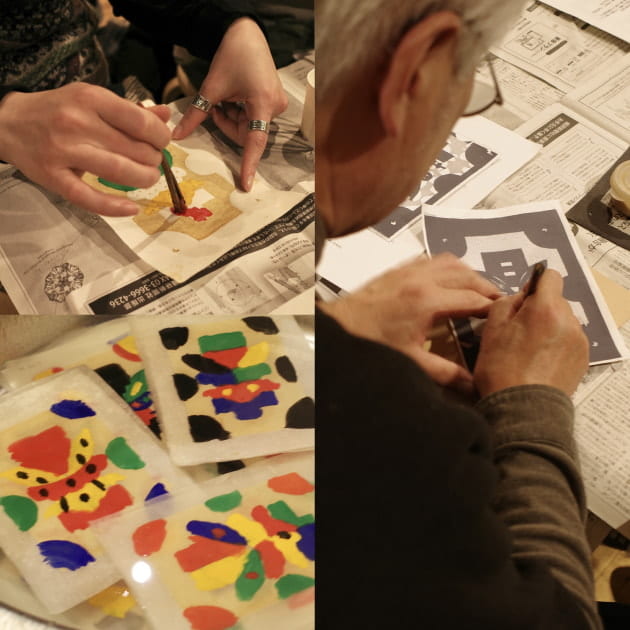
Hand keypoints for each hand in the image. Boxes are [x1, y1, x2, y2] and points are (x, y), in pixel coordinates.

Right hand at [0, 83, 170, 215]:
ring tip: (146, 178)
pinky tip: (132, 209)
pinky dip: (115, 207)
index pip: (140, 122)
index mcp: (90, 98)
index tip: (161, 143)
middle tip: (152, 162)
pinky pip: (89, 198)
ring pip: (120, 172)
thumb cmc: (59, 111)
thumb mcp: (93, 101)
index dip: (160, 137)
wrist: (9, 123)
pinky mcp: (53, 177)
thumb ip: (130, 111)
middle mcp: (77, 122)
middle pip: (135, 149)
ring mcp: (63, 151)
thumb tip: (166, 116)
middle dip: (153, 159)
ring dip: (143, 179)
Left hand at [172, 17, 287, 191]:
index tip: (246, 184)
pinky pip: (252, 118)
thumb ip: (196, 114)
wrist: (247, 33)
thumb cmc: (232, 55)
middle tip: (217, 105)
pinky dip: (238, 112)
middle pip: (246, 134)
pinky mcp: (272, 103)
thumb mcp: (211, 87)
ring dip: (232, 118)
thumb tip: (177, 135)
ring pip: (247, 128)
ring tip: (226, 97)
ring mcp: (275, 106)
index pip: (255, 141)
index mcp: (262, 103)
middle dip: (228, 124)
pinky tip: (235, 97)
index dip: (249, 164)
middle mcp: (274, 108)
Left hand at [319, 254, 500, 390]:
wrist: (338, 327)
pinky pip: (431, 260)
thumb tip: (473, 385)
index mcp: (428, 301)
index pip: (472, 300)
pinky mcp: (398, 269)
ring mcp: (409, 270)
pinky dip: (447, 267)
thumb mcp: (411, 362)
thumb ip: (446, 373)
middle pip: (467, 276)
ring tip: (478, 290)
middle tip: (498, 302)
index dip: (492, 307)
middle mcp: (421, 279)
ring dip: (469, 274)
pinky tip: (449, 280)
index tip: (505, 313)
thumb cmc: (371, 343)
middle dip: (486, 288)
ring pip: (450, 262)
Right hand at [474, 269, 588, 397]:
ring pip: (563, 321)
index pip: (550, 276)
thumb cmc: (501, 369)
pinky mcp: (583, 358)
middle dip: (540, 309)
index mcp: (545, 308)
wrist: (523, 410)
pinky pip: (569, 340)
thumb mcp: (491, 329)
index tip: (523, 301)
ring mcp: (579, 340)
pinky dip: (557, 345)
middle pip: (556, 300)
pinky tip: (541, 361)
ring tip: (530, 350)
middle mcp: (569, 319)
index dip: (535, 284)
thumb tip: (522, 296)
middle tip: (519, 331)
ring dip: (549, 327)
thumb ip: (507, 302)